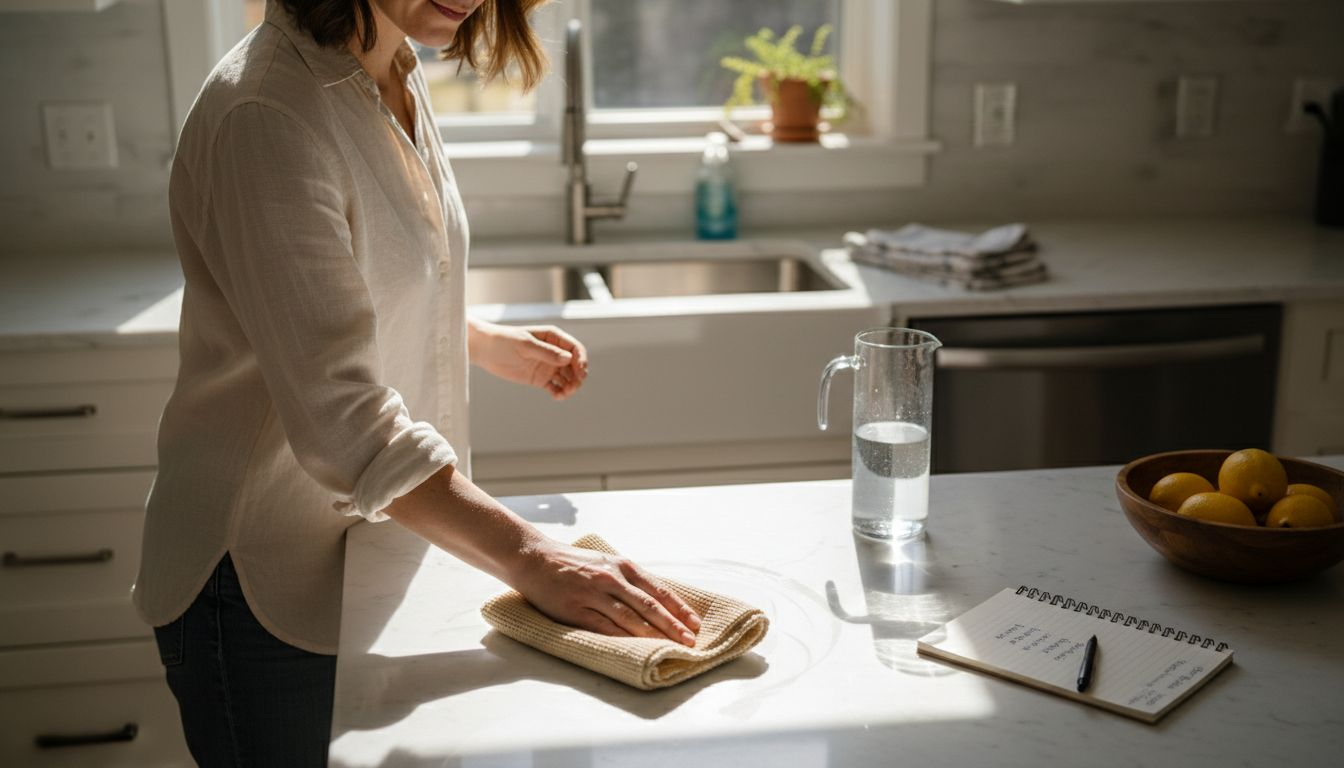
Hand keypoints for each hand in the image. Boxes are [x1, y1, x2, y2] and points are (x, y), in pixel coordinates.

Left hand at [468, 320, 588, 399]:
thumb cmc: (504, 341)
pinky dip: (560, 393)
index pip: (575, 349)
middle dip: (578, 376)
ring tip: (564, 394)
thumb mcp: (525, 344)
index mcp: (553, 338)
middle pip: (574, 366)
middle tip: (574, 386)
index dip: (581, 360)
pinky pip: (555, 387)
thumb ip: (546, 352)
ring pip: (567, 378)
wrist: (485, 350)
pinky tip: (557, 397)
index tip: (580, 372)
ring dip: (570, 386)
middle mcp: (554, 352)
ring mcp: (548, 366)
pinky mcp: (540, 379)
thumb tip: (568, 358)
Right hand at [512, 540, 701, 645]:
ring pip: (629, 618)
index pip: (658, 590)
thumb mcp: (606, 562)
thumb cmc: (574, 563)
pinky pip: (604, 627)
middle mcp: (611, 578)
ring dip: (652, 635)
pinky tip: (636, 648)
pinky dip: (622, 638)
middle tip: (689, 641)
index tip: (694, 624)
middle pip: (649, 606)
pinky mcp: (575, 609)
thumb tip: (658, 600)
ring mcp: (593, 594)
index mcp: (622, 566)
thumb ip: (629, 579)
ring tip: (669, 647)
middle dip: (672, 625)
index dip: (679, 608)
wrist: (534, 558)